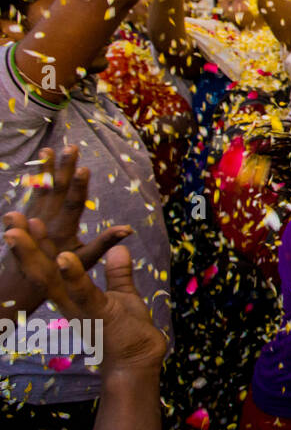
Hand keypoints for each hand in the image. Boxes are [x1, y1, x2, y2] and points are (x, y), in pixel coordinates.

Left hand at [1, 146, 131, 272]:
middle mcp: (47, 221)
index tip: (83, 169)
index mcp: (64, 230)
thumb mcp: (86, 260)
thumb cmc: (62, 271)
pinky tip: (39, 163)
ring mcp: (35, 217)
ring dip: (45, 168)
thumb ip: (105, 243)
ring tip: (48, 149)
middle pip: (56, 190)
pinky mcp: (28, 216)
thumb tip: (128, 229)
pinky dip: (36, 177)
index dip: (78, 187)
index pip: (72, 205)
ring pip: (41, 188)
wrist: (23, 281)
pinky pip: (33, 192)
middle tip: (70, 148)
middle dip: (63, 168)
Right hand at [6, 230, 165, 376]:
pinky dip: (73, 274)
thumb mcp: (121, 294)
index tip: (24, 218)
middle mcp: (68, 301)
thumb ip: (117, 272)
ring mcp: (79, 307)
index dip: (36, 243)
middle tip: (9, 218)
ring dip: (35, 254)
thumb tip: (119, 247)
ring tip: (20, 230)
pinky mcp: (96, 313)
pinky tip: (64, 257)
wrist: (137, 361)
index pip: (49, 264)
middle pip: (39, 269)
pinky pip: (82, 291)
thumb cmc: (127, 330)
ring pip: (50, 278)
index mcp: (71, 295)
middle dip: (23, 244)